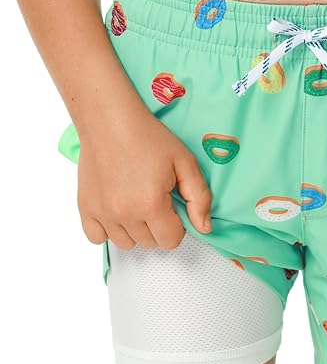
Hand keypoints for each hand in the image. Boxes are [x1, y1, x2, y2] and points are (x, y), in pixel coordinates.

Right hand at [77, 108, 211, 250]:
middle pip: (150, 243)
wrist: (109, 120)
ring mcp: (102, 213)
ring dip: (136, 229)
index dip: (178, 225)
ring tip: (137, 202)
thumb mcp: (185, 163)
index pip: (171, 241)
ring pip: (126, 243)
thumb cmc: (147, 137)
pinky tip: (118, 211)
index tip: (173, 207)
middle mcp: (124, 214)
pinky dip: (109, 230)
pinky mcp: (85, 208)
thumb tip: (204, 227)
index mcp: (151, 205)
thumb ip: (199, 198)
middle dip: (158, 226)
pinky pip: (97, 238)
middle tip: (156, 199)